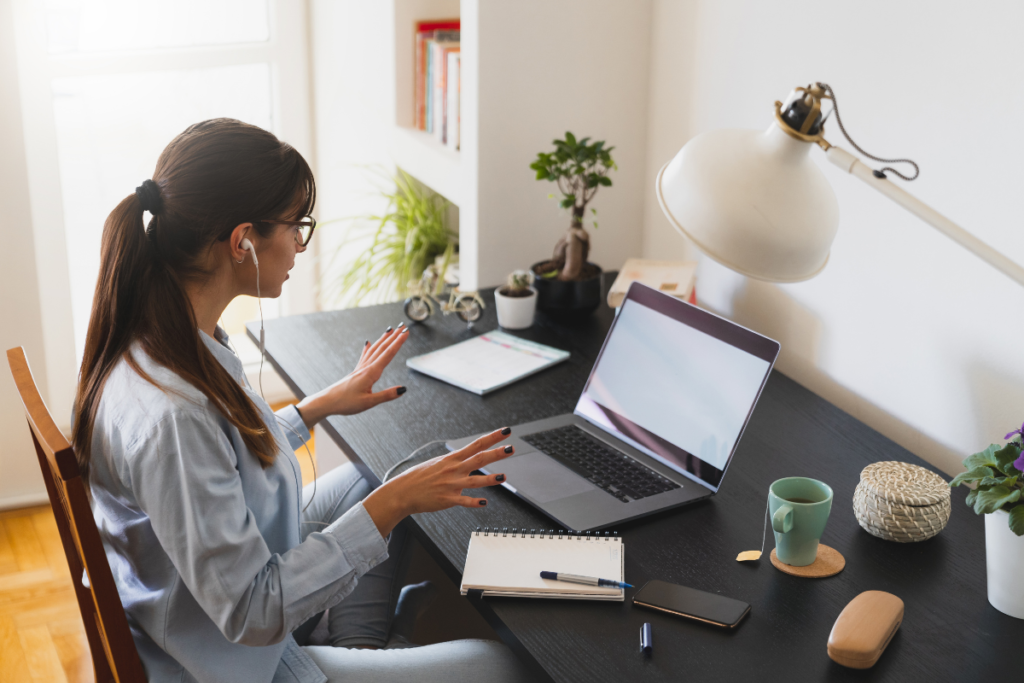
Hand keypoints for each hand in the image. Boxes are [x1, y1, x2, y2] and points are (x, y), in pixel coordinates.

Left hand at [295, 324, 409, 427]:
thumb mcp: (369, 402)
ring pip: (374, 350)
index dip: (398, 343)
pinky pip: (364, 356)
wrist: (327, 402)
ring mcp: (360, 368)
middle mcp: (366, 368)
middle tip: (403, 327)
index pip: (388, 354)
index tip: (406, 333)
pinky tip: (368, 343)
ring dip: (383, 339)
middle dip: (394, 337)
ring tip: (390, 330)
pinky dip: (368, 348)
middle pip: (382, 348)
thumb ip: (387, 395)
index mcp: (370, 373)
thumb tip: (403, 389)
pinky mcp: (356, 372)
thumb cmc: (345, 403)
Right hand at [362, 428, 514, 537]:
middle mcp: (453, 470)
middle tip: (511, 448)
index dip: (492, 437)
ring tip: (504, 477)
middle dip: (496, 453)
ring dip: (490, 479)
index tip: (505, 431)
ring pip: (475, 481)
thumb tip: (465, 459)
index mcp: (452, 459)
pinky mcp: (448, 499)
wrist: (402, 492)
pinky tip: (485, 502)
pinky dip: (475, 502)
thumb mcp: (437, 463)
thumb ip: (454, 461)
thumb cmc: (418, 477)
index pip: (476, 444)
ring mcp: (451, 485)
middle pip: (479, 459)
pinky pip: (464, 501)